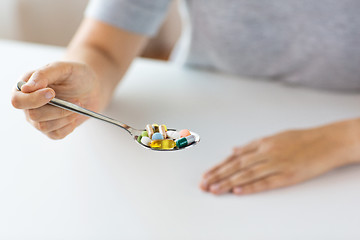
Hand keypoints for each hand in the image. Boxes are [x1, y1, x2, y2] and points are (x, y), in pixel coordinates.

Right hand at [11, 61, 103, 138]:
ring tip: (78, 105)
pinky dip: (69, 125)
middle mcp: (28, 106)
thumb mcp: (62, 68)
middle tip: (76, 100)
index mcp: (24, 88)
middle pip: (33, 115)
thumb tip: (26, 88)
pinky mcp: (51, 130)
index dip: (34, 99)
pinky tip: (75, 114)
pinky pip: (57, 134)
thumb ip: (43, 74)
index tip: (52, 92)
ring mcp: (38, 120)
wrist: (91, 87)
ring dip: (65, 116)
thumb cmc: (74, 75)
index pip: (18, 100)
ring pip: (44, 126)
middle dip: (57, 109)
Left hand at [200, 120, 359, 194]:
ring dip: (229, 183)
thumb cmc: (300, 139)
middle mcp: (266, 152)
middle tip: (204, 184)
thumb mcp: (274, 137)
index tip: (206, 175)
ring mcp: (277, 164)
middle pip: (236, 165)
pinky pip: (266, 182)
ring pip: (247, 174)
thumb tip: (234, 150)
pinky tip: (238, 191)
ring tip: (214, 190)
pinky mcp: (288, 175)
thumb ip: (252, 145)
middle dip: (218, 175)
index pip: (234, 157)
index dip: (218, 166)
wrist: (326, 141)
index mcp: (262, 143)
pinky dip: (251, 187)